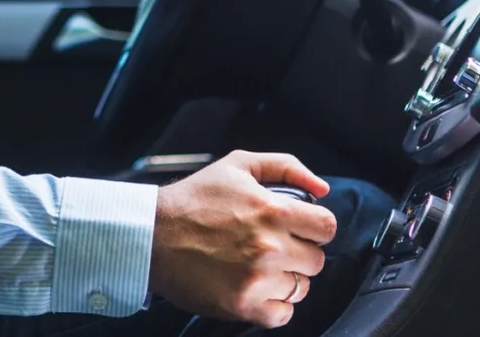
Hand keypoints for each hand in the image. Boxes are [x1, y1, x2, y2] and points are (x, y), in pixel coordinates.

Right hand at [148, 150, 337, 328]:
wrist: (153, 235)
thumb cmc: (194, 199)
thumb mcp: (239, 165)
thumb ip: (287, 167)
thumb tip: (323, 189)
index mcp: (273, 211)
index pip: (327, 227)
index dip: (316, 228)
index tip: (301, 229)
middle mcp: (270, 247)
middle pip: (317, 261)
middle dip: (300, 252)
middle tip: (275, 247)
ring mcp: (258, 279)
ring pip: (300, 288)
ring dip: (285, 278)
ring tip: (259, 267)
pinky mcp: (243, 305)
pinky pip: (282, 315)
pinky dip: (273, 305)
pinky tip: (255, 288)